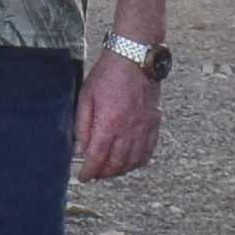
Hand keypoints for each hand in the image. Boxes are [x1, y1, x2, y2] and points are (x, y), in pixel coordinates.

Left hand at [73, 54, 162, 182]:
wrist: (134, 57)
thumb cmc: (107, 74)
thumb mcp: (86, 96)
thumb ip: (82, 126)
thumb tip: (80, 150)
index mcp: (109, 122)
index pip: (97, 158)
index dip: (89, 172)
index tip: (83, 177)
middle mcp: (128, 129)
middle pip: (116, 163)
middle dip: (103, 173)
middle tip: (94, 173)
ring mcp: (144, 127)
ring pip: (133, 161)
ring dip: (120, 170)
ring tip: (110, 169)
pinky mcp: (154, 123)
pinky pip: (148, 151)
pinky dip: (138, 161)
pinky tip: (129, 161)